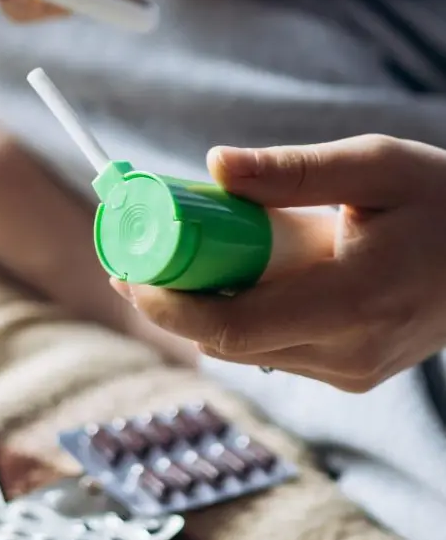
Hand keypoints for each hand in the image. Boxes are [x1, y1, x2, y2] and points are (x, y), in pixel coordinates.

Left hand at [110, 134, 445, 392]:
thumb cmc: (445, 202)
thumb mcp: (376, 166)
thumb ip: (293, 170)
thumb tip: (213, 165)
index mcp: (356, 302)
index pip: (233, 326)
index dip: (167, 305)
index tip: (125, 270)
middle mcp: (350, 353)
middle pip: (225, 342)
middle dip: (169, 302)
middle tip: (131, 257)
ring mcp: (352, 371)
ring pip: (242, 349)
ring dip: (199, 308)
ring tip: (174, 257)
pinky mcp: (350, 373)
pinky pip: (269, 349)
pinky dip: (235, 316)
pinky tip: (226, 276)